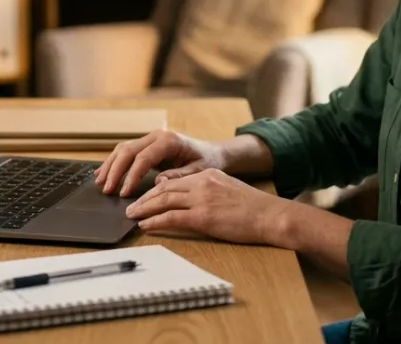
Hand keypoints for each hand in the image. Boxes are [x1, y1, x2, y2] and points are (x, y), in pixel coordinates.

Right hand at [94, 129, 226, 196]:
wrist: (212, 151)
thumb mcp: (198, 170)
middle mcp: (156, 136)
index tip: (124, 192)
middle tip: (107, 190)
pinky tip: (103, 173)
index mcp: (168, 141)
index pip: (143, 158)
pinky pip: (125, 151)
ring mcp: (149, 139)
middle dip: (115, 171)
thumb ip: (179, 175)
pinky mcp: (146, 145)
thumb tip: (159, 182)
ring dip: (110, 166)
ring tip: (100, 183)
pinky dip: (113, 162)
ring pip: (123, 149)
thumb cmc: (206, 160)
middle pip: (128, 151)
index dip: (131, 175)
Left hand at [124, 168, 288, 243]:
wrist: (269, 215)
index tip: (144, 196)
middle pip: (164, 188)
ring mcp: (201, 199)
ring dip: (144, 208)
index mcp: (207, 175)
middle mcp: (201, 183)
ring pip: (164, 201)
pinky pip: (171, 218)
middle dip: (145, 198)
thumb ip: (207, 189)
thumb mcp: (227, 189)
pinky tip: (145, 225)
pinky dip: (155, 221)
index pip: (174, 180)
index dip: (155, 189)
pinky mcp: (203, 216)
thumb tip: (189, 199)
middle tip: (130, 205)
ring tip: (132, 215)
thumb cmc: (253, 207)